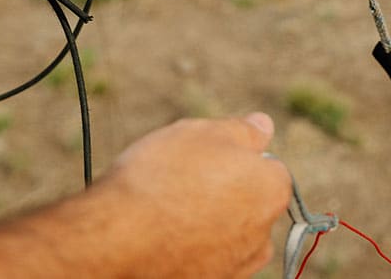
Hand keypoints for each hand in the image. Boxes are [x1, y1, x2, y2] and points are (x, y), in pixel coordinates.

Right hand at [88, 113, 291, 277]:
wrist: (118, 238)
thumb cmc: (163, 177)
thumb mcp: (204, 132)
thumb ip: (243, 130)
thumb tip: (263, 125)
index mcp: (272, 191)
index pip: (268, 166)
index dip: (235, 156)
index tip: (205, 157)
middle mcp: (263, 235)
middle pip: (249, 201)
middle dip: (225, 190)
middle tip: (183, 179)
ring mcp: (237, 266)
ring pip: (228, 232)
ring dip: (209, 221)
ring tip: (168, 209)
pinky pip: (207, 257)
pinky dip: (193, 247)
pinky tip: (164, 235)